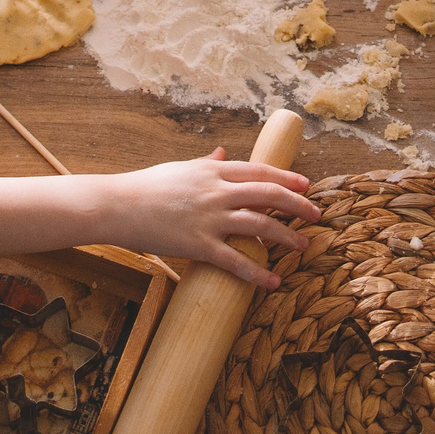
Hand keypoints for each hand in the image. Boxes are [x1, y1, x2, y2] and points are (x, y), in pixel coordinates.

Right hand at [107, 151, 317, 287]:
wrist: (118, 205)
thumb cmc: (147, 186)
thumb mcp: (180, 168)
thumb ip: (206, 163)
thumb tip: (223, 152)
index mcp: (212, 170)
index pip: (259, 171)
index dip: (287, 178)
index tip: (307, 186)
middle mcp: (216, 191)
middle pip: (268, 195)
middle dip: (297, 205)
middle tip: (316, 215)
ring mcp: (209, 218)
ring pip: (260, 226)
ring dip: (287, 237)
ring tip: (303, 247)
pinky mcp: (199, 245)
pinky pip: (236, 261)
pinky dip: (258, 273)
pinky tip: (273, 282)